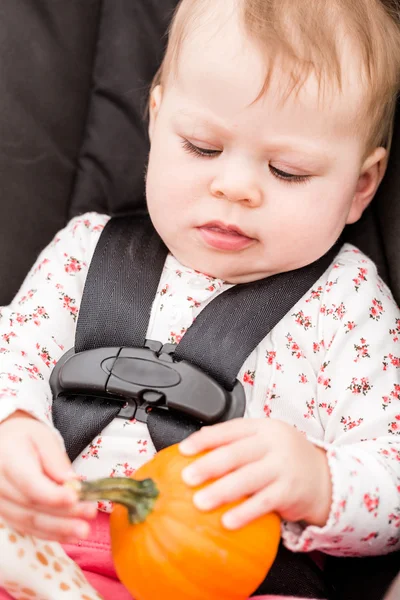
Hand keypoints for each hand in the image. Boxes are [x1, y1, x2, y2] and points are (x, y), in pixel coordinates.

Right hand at [0, 411, 96, 541]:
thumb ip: (57, 462)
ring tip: (83, 530)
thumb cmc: (26, 438)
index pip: (30, 483)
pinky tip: (69, 535)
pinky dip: (49, 533)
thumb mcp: (44, 439)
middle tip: (89, 515)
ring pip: (28, 522)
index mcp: (8, 460)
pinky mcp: (5, 514)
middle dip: (63, 515)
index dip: (52, 495)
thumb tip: (73, 485)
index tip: (75, 499)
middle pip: (31, 506)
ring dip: (58, 529)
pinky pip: (26, 528)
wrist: (4, 444)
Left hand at [179, 418, 331, 529]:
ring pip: (248, 478)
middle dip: (208, 466)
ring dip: (221, 491)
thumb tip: (198, 443)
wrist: (325, 478)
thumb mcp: (265, 441)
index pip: (230, 430)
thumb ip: (237, 441)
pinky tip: (228, 521)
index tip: (183, 450)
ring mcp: (283, 467)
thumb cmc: (285, 459)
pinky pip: (263, 503)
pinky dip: (244, 513)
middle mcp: (273, 443)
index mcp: (263, 427)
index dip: (205, 439)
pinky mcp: (290, 492)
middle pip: (236, 453)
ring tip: (200, 502)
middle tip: (186, 478)